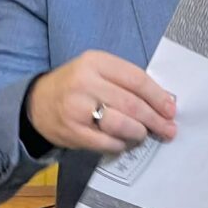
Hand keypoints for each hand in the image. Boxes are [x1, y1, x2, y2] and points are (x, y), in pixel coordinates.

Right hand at [26, 50, 176, 153]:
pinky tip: (124, 143)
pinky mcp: (72, 131)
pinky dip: (120, 145)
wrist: (37, 103)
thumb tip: (162, 102)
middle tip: (168, 129)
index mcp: (95, 62)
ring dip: (138, 132)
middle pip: (131, 103)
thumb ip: (125, 81)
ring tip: (143, 135)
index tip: (171, 109)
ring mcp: (77, 108)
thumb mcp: (97, 71)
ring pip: (121, 124)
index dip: (158, 96)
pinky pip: (106, 142)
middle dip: (154, 119)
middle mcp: (85, 82)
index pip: (136, 79)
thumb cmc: (76, 86)